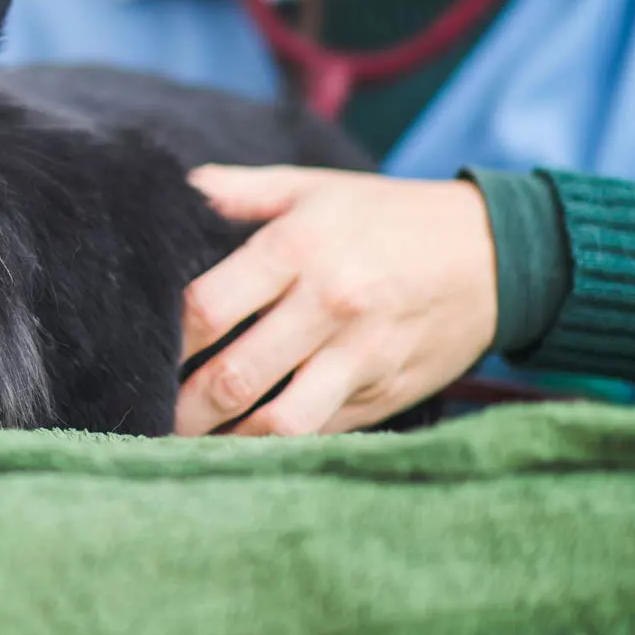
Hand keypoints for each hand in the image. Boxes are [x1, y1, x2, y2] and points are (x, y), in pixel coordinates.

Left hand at [174, 164, 498, 435]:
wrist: (497, 254)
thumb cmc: (386, 217)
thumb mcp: (313, 187)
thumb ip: (236, 189)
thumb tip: (172, 190)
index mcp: (299, 247)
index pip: (208, 307)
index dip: (165, 338)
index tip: (136, 351)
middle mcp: (329, 305)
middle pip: (234, 376)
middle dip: (181, 406)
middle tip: (145, 413)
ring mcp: (360, 357)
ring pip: (278, 422)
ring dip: (223, 441)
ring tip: (183, 444)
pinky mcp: (384, 395)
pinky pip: (318, 433)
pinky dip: (274, 446)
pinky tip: (239, 446)